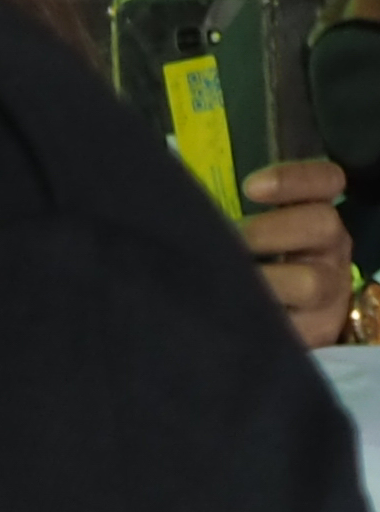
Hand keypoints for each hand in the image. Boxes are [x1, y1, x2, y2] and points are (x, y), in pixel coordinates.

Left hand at [241, 159, 357, 349]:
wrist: (256, 333)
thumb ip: (226, 218)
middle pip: (321, 224)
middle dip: (267, 231)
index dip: (294, 179)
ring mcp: (328, 293)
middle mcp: (330, 251)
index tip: (251, 187)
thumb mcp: (241, 241)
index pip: (326, 182)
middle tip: (228, 244)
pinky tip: (225, 316)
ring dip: (262, 281)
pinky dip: (255, 320)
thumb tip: (181, 209)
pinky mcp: (316, 332)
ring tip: (222, 286)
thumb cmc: (239, 274)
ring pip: (311, 281)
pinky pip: (292, 326)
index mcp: (313, 218)